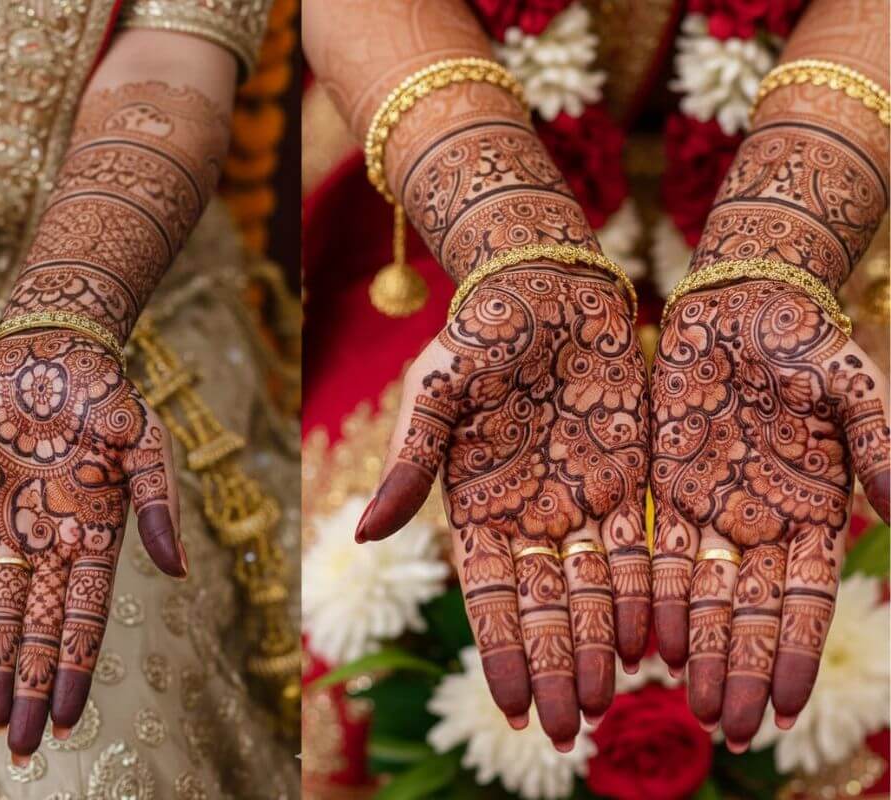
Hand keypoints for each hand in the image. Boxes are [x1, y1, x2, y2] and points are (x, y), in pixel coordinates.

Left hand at [0, 329, 184, 761]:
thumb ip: (158, 505)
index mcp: (99, 534)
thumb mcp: (145, 444)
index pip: (87, 617)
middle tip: (23, 742)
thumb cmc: (107, 393)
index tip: (71, 718)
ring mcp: (13, 528)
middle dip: (33, 685)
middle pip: (42, 629)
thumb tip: (177, 569)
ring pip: (2, 612)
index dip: (77, 669)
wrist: (50, 349)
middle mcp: (55, 543)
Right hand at [357, 265, 649, 748]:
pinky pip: (639, 549)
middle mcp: (527, 515)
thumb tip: (365, 533)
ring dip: (600, 646)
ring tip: (611, 705)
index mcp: (475, 505)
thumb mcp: (435, 395)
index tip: (512, 707)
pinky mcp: (628, 479)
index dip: (501, 650)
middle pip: (544, 607)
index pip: (489, 595)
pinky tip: (656, 642)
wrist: (545, 283)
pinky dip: (646, 595)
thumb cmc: (478, 332)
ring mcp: (578, 500)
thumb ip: (409, 464)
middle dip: (554, 667)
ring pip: (594, 590)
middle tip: (569, 730)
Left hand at [651, 281, 889, 749]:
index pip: (802, 602)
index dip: (790, 656)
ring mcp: (709, 511)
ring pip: (697, 597)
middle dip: (736, 673)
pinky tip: (639, 642)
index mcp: (814, 513)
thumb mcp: (851, 388)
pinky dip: (647, 599)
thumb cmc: (804, 339)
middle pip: (746, 615)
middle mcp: (760, 526)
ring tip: (681, 707)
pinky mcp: (662, 490)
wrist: (740, 303)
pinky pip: (652, 555)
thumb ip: (879, 444)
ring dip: (692, 652)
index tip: (778, 710)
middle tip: (722, 733)